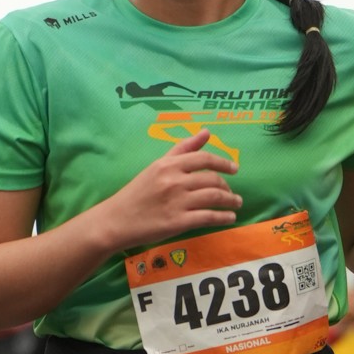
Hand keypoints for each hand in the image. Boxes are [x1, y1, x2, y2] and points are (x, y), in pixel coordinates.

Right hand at [100, 128, 241, 250]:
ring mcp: (177, 201)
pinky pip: (208, 217)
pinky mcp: (178, 222)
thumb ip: (183, 149)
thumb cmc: (137, 193)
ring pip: (214, 197)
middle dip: (228, 187)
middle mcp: (174, 180)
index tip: (234, 169)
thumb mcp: (157, 166)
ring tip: (236, 204)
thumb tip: (207, 132)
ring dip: (230, 201)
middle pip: (212, 179)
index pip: (204, 159)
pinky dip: (223, 217)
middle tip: (232, 194)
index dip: (224, 163)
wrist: (116, 220)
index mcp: (168, 164)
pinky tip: (229, 218)